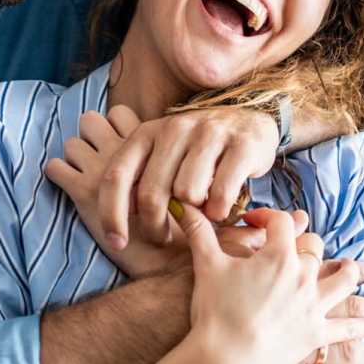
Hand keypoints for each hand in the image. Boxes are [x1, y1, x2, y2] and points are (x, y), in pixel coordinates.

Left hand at [47, 104, 282, 252]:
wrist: (251, 120)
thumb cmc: (197, 151)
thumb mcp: (162, 156)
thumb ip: (139, 178)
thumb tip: (119, 217)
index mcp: (147, 132)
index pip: (116, 175)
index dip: (111, 213)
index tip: (117, 242)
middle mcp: (175, 127)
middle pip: (151, 192)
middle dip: (154, 225)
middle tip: (163, 237)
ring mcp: (210, 133)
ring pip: (187, 194)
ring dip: (194, 215)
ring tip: (200, 212)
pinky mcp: (242, 145)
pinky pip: (220, 194)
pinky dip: (219, 211)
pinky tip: (220, 210)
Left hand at [47, 105, 183, 277]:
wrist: (175, 261)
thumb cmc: (186, 224)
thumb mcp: (182, 183)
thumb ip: (169, 163)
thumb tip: (153, 151)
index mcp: (151, 141)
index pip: (118, 113)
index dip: (114, 127)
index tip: (120, 149)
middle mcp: (124, 149)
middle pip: (89, 121)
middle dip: (90, 137)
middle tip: (100, 160)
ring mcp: (102, 169)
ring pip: (71, 143)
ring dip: (76, 158)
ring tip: (88, 177)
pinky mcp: (85, 192)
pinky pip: (56, 170)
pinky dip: (58, 176)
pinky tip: (72, 188)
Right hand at [172, 202, 363, 363]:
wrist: (223, 355)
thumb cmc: (214, 309)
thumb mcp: (206, 263)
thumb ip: (199, 230)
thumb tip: (184, 204)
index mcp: (278, 256)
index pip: (282, 223)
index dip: (268, 216)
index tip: (253, 221)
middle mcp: (303, 278)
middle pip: (316, 249)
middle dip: (310, 244)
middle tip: (304, 245)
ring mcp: (313, 307)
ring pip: (343, 283)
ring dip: (349, 275)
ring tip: (354, 271)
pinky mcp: (315, 336)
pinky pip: (346, 331)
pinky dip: (361, 328)